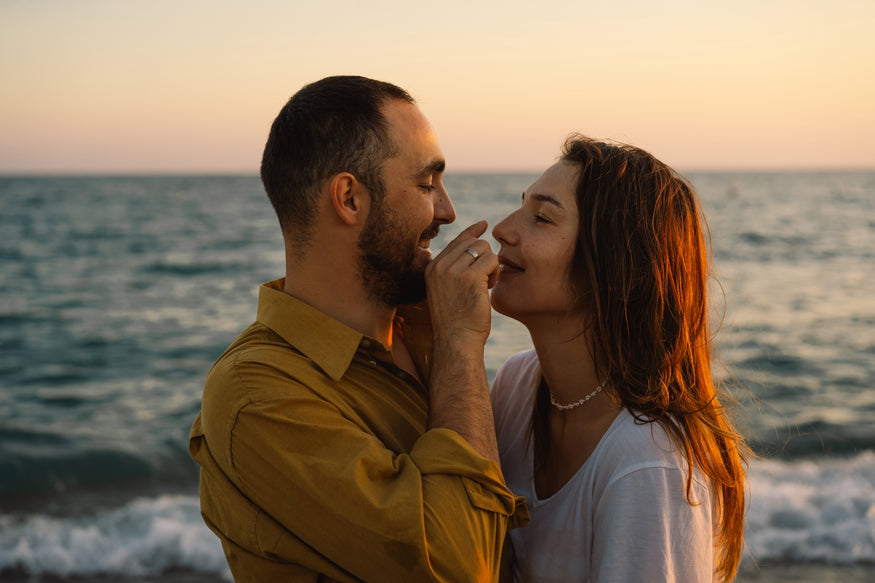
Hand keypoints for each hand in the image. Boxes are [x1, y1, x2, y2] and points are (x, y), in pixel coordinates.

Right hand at [425, 220, 498, 346]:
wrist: (456, 342)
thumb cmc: (456, 321)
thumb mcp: (447, 290)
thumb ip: (454, 269)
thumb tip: (473, 240)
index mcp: (432, 268)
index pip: (456, 240)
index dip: (472, 232)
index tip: (483, 224)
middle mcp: (439, 266)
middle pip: (472, 242)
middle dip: (484, 257)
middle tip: (484, 279)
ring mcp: (453, 271)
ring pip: (483, 248)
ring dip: (490, 265)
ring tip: (485, 285)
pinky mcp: (469, 277)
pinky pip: (491, 260)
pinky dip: (495, 272)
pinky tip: (488, 288)